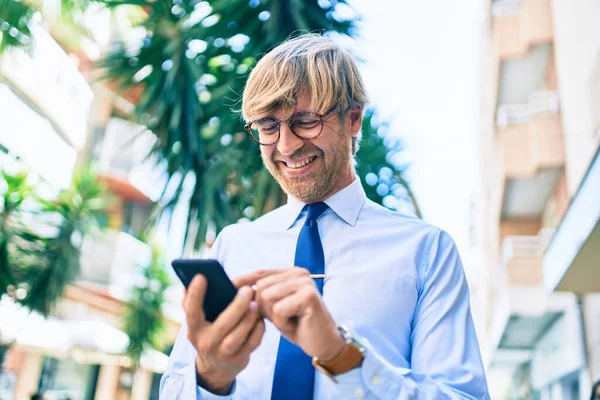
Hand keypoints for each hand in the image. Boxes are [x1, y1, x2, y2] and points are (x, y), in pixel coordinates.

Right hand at [183, 275, 264, 393]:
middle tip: (247, 289)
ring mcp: (223, 354)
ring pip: (238, 336)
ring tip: (256, 302)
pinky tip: (260, 318)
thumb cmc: (208, 335)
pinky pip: (252, 343)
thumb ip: (192, 305)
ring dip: (249, 318)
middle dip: (237, 306)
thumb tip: (185, 285)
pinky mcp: (239, 359)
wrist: (215, 369)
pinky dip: (258, 329)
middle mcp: (207, 343)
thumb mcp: (197, 324)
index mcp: (194, 330)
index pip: (191, 312)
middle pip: (222, 325)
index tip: (201, 276)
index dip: (195, 294)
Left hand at [238, 268, 344, 360]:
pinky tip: (295, 324)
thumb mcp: (276, 308)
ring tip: (289, 319)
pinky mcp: (308, 296)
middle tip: (282, 317)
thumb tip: (235, 289)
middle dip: (264, 308)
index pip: (261, 273)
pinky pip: (279, 310)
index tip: (227, 285)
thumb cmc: (298, 325)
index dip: (244, 280)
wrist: (323, 343)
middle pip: (261, 287)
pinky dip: (283, 323)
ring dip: (274, 316)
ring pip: (267, 297)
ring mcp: (304, 283)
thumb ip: (262, 296)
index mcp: (291, 273)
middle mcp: (299, 273)